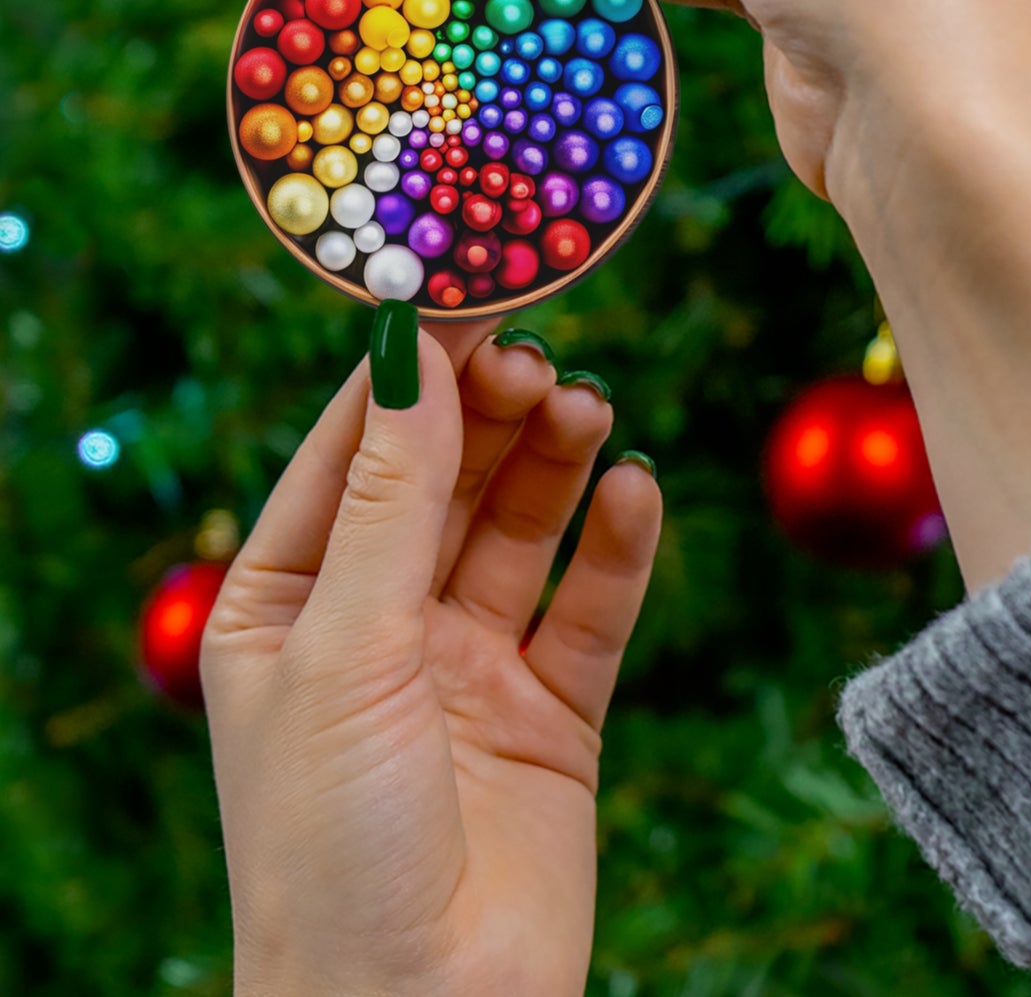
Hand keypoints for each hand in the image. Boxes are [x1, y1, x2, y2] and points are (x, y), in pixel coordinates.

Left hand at [202, 318, 661, 996]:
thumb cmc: (331, 844)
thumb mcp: (346, 649)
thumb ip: (391, 499)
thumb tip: (413, 354)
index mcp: (288, 604)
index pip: (351, 452)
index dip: (408, 373)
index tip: (467, 293)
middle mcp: (379, 623)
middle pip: (446, 480)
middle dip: (491, 414)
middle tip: (541, 355)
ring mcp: (468, 665)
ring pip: (521, 530)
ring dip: (555, 464)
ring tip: (589, 408)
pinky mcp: (552, 711)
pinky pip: (590, 607)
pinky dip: (617, 547)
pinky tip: (635, 492)